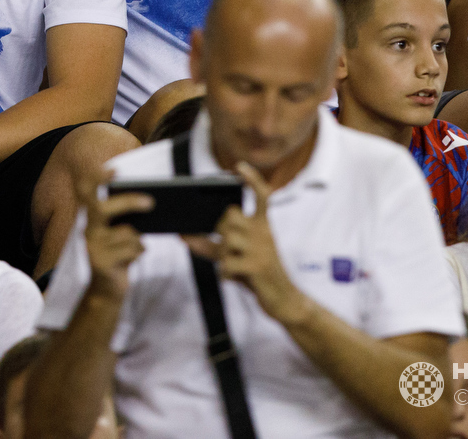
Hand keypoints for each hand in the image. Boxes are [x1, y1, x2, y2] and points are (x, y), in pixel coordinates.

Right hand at [80, 166, 149, 302]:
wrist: (106, 293)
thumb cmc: (118, 258)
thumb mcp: (118, 236)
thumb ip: (124, 220)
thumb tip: (148, 203)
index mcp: (91, 220)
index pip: (86, 192)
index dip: (96, 178)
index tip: (115, 170)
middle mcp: (88, 231)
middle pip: (102, 209)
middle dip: (128, 202)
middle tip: (151, 202)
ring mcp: (92, 248)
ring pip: (126, 233)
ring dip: (138, 241)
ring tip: (135, 250)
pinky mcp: (102, 264)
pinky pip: (131, 250)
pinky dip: (139, 253)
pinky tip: (132, 260)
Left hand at [186, 163, 306, 322]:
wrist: (284, 299)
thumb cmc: (257, 273)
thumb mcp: (238, 256)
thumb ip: (212, 245)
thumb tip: (183, 235)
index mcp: (263, 225)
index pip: (262, 196)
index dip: (251, 180)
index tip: (239, 167)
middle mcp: (264, 233)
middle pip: (230, 216)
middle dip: (220, 230)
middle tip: (227, 247)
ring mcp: (261, 249)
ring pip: (226, 239)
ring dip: (222, 255)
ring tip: (233, 266)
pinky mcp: (256, 266)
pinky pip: (226, 263)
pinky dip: (223, 272)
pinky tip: (231, 278)